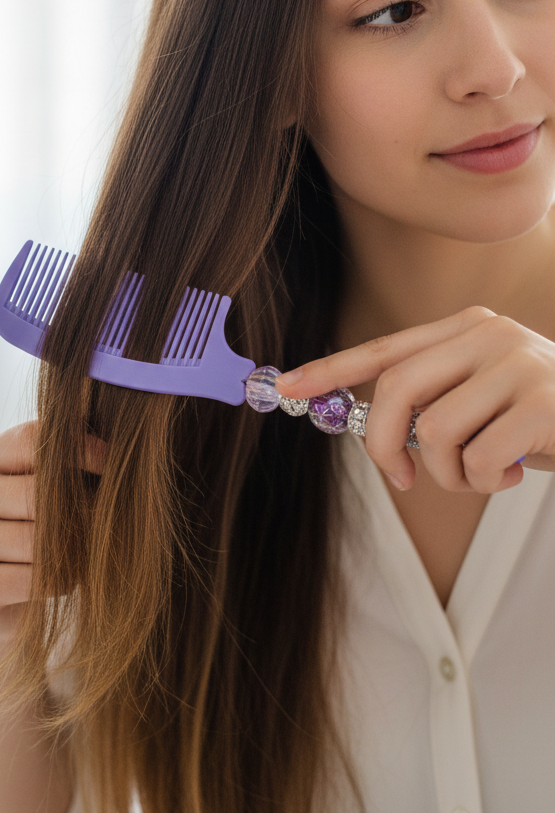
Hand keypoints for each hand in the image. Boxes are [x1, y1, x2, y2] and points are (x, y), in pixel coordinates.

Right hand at [0, 421, 106, 645]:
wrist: (14, 595)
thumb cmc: (46, 525)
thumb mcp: (55, 484)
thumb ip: (72, 460)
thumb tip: (115, 448)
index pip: (32, 439)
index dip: (80, 450)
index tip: (113, 465)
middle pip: (36, 492)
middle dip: (79, 510)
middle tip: (102, 523)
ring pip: (35, 539)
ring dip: (72, 551)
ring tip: (81, 554)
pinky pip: (31, 578)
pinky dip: (58, 581)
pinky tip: (60, 579)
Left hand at [275, 306, 554, 492]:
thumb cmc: (545, 418)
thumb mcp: (488, 398)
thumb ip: (438, 401)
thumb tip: (374, 434)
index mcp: (467, 328)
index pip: (385, 349)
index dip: (331, 369)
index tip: (284, 386)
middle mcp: (488, 335)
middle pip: (395, 392)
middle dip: (383, 447)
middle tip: (404, 478)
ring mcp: (517, 364)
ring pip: (433, 435)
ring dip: (448, 475)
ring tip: (484, 474)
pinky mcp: (542, 402)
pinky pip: (476, 460)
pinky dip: (486, 484)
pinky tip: (515, 474)